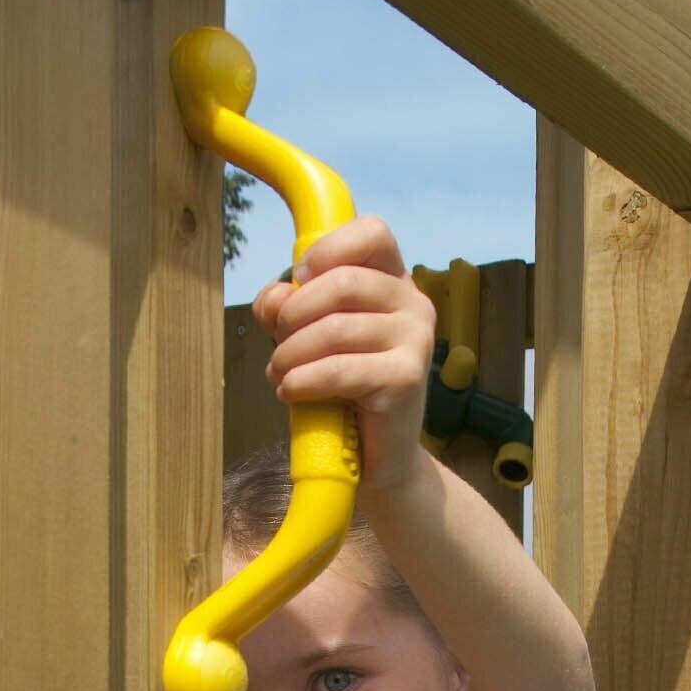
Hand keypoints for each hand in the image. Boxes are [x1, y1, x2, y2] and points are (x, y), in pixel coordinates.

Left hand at [251, 216, 435, 494]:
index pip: (373, 232)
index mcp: (395, 283)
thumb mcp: (309, 338)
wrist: (378, 458)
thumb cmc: (343, 390)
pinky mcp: (407, 379)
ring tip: (280, 375)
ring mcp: (416, 342)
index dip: (328, 249)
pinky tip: (291, 392)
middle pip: (342, 281)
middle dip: (294, 313)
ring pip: (334, 329)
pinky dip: (302, 381)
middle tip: (279, 344)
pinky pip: (339, 369)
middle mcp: (415, 305)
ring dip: (290, 355)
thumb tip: (274, 298)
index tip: (301, 279)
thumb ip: (288, 308)